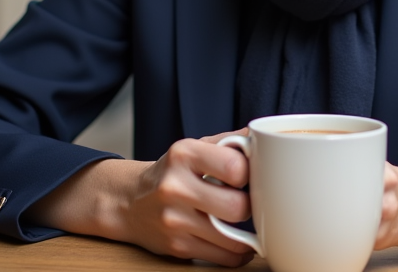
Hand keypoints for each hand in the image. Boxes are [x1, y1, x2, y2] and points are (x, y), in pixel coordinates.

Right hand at [26, 130, 253, 266]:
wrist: (129, 201)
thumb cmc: (173, 171)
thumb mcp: (196, 147)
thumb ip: (231, 143)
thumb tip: (268, 139)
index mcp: (184, 154)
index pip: (236, 167)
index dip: (251, 173)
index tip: (247, 176)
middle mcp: (175, 187)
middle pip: (237, 207)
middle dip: (251, 206)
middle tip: (248, 201)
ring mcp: (174, 220)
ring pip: (233, 238)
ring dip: (248, 234)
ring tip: (247, 223)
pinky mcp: (176, 247)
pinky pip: (223, 257)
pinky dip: (238, 252)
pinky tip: (238, 241)